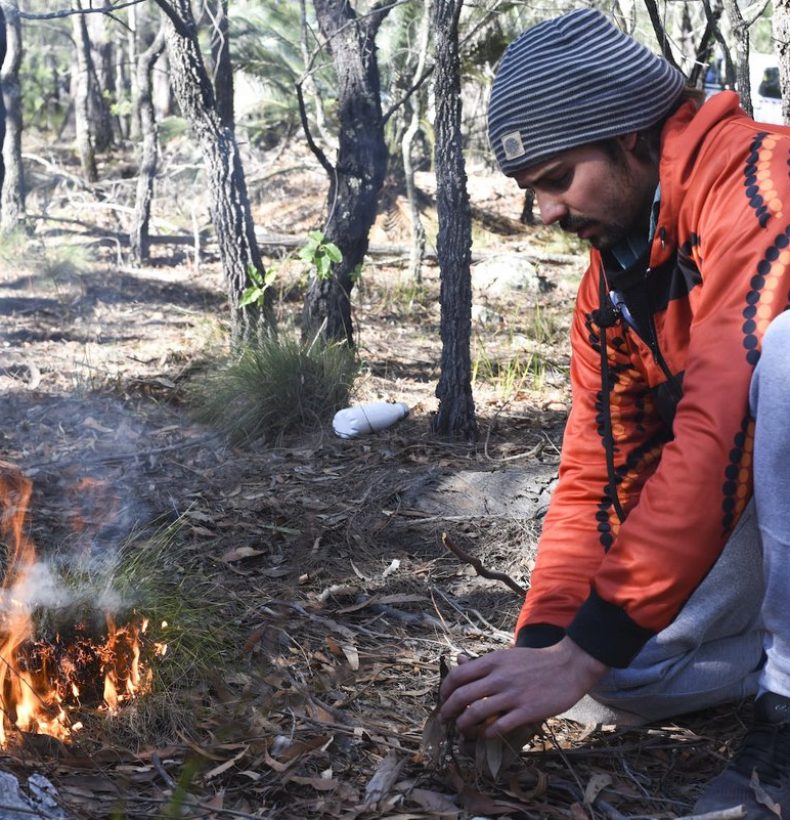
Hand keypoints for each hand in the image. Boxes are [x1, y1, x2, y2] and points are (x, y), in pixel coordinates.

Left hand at [439, 637, 606, 737]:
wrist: (568, 666)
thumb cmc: (535, 661)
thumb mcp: (506, 655)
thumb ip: (484, 663)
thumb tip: (460, 661)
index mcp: (493, 661)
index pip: (458, 675)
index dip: (445, 689)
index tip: (443, 698)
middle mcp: (499, 677)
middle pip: (462, 695)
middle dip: (448, 710)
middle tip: (445, 718)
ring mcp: (513, 695)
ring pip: (476, 712)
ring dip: (464, 724)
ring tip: (461, 728)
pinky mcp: (527, 711)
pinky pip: (499, 726)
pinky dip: (487, 733)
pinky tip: (486, 735)